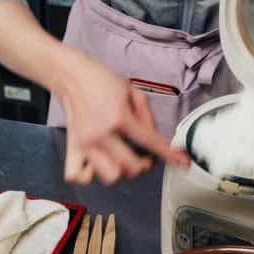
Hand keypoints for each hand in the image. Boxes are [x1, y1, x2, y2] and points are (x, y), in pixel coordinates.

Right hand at [54, 51, 189, 185]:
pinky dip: (90, 176)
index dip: (169, 155)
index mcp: (120, 117)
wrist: (71, 76)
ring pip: (109, 176)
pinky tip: (99, 166)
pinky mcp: (72, 147)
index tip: (182, 163)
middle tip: (146, 159)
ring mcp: (86, 144)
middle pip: (130, 168)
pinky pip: (78, 176)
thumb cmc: (101, 80)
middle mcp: (102, 134)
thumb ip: (147, 115)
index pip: (150, 142)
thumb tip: (154, 137)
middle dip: (144, 167)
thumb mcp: (132, 90)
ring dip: (122, 173)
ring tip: (123, 161)